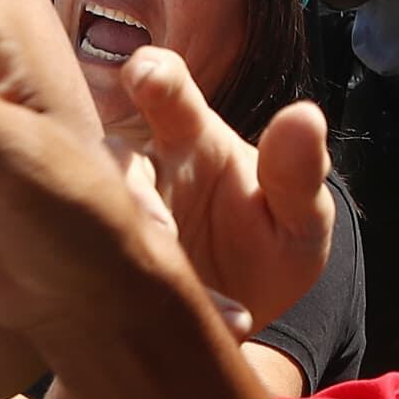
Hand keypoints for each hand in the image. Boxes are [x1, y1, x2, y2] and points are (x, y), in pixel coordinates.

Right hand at [120, 48, 334, 336]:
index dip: (152, 76)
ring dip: (132, 251)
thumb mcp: (301, 218)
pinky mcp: (101, 275)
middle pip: (112, 158)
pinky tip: (190, 324)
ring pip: (94, 220)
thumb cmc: (270, 248)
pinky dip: (134, 302)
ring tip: (180, 286)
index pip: (166, 92)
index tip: (146, 75)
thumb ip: (300, 172)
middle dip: (120, 179)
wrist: (247, 317)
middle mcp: (144, 175)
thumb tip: (304, 113)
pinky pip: (96, 280)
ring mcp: (116, 225)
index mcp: (190, 140)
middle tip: (158, 225)